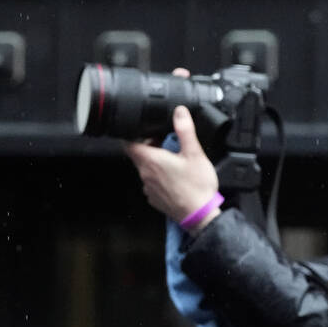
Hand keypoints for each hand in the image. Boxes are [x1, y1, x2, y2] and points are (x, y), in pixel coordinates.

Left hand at [124, 105, 219, 229]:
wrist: (199, 215)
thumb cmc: (197, 185)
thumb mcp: (194, 153)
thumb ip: (185, 130)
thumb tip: (179, 112)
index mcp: (150, 160)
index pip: (128, 144)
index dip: (133, 135)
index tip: (143, 131)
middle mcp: (144, 174)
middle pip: (137, 155)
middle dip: (148, 147)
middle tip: (164, 142)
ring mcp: (147, 187)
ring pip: (145, 169)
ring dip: (154, 162)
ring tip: (172, 159)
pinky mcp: (153, 198)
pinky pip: (151, 182)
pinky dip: (159, 176)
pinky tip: (174, 177)